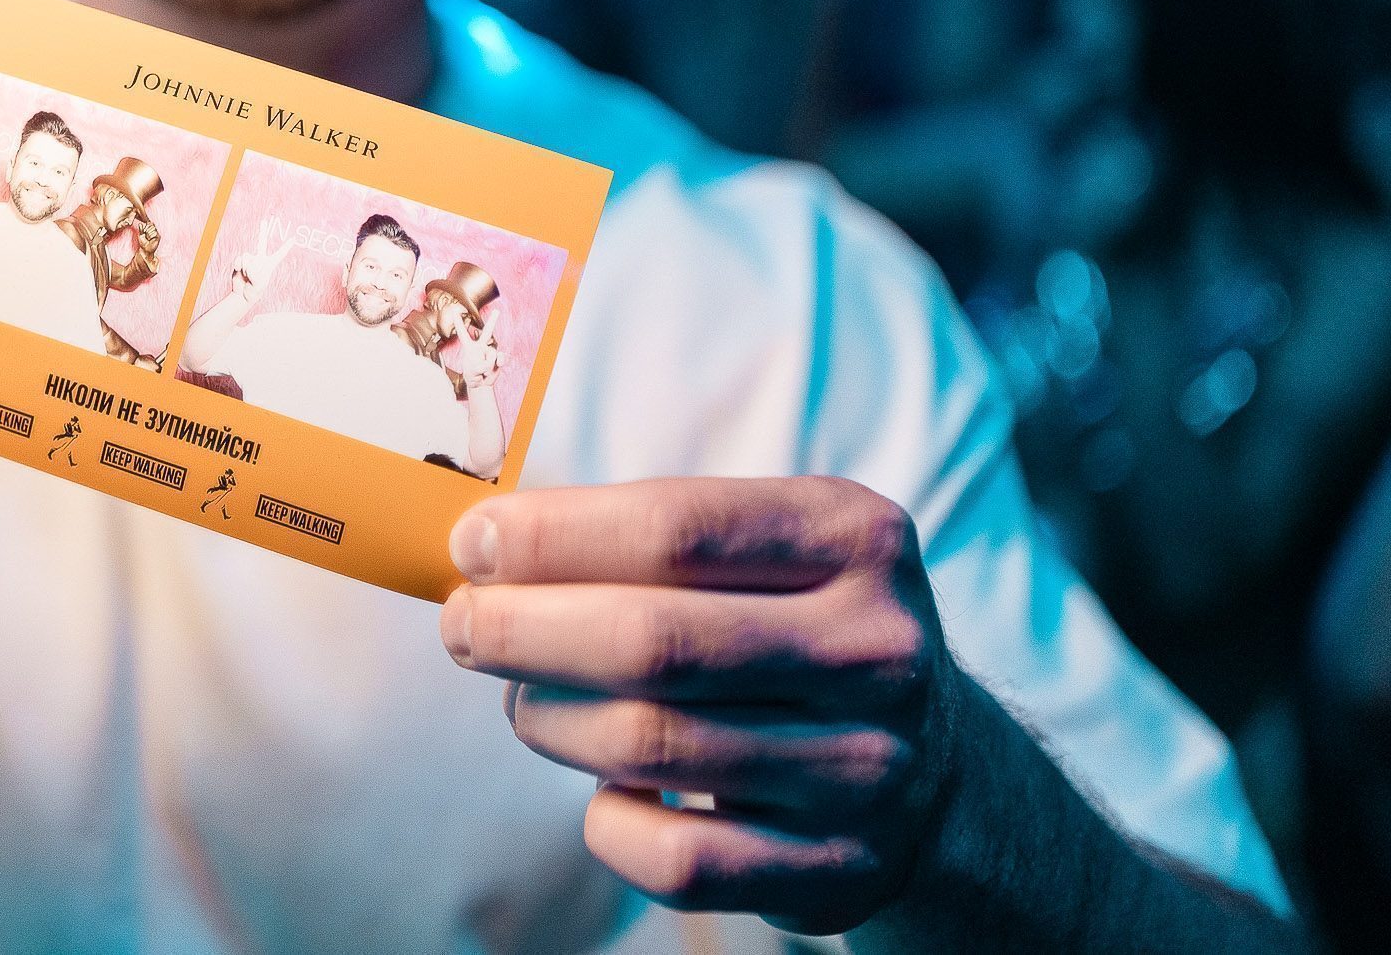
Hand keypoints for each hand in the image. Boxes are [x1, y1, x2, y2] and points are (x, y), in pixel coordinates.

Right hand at [231, 218, 292, 299]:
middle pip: (261, 242)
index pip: (280, 254)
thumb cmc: (254, 291)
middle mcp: (260, 259)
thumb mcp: (258, 284)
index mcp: (269, 265)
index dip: (286, 246)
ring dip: (246, 268)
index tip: (293, 239)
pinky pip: (239, 259)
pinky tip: (239, 272)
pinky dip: (238, 266)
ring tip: (247, 276)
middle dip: (262, 232)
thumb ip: (255, 273)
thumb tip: (249, 264)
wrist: (242, 295)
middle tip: (264, 221)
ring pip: (247, 257)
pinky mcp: (240, 262)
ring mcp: (249, 260)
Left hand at [439, 477, 962, 934]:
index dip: (550, 536)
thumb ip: (640, 534)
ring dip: (547, 718)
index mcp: (854, 538)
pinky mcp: (839, 867)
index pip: (673, 527)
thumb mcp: (763, 547)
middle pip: (650, 641)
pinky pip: (676, 859)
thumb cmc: (791, 626)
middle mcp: (877, 650)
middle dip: (520, 630)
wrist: (932, 765)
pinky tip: (606, 789)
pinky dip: (608, 822)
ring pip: (646, 746)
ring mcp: (869, 768)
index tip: (471, 543)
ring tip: (526, 698)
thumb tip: (480, 546)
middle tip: (463, 626)